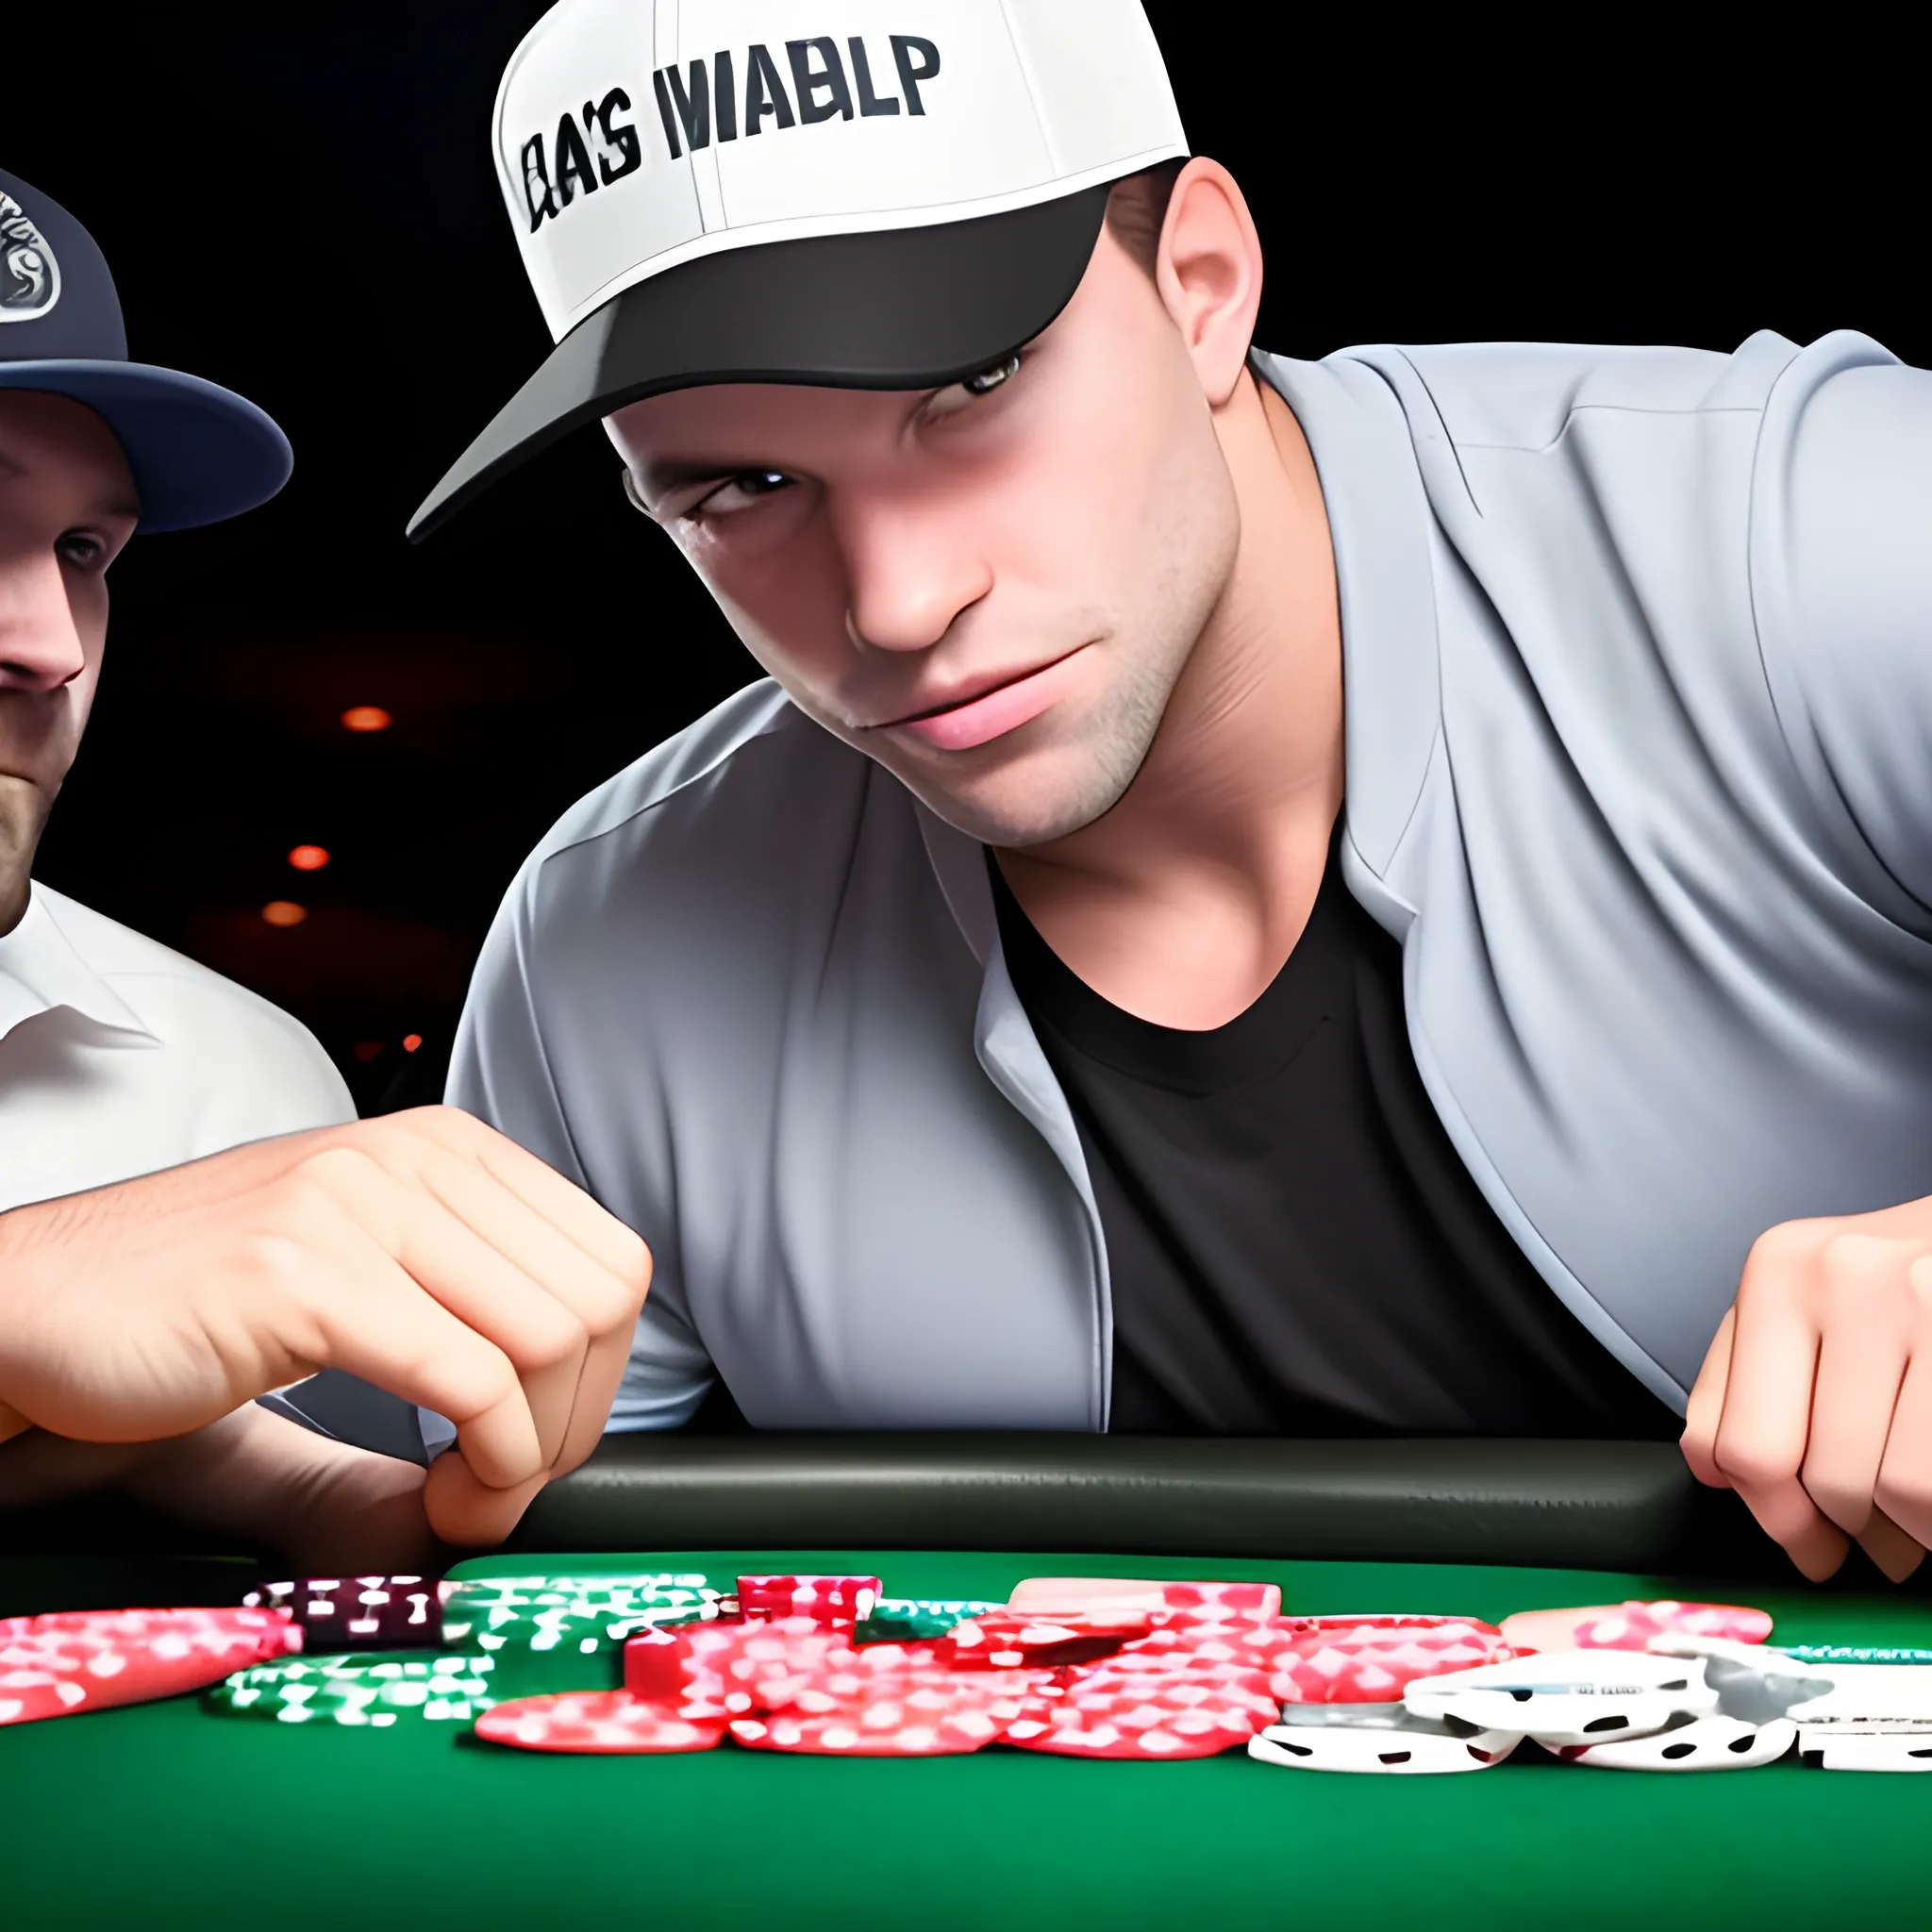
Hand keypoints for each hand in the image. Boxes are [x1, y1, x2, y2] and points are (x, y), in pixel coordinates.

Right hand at [0, 1106, 649, 1545]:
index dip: (604, 1374)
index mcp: (445, 1147)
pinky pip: (470, 1380)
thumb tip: (571, 1413)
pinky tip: (442, 1500)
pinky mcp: (308, 1272)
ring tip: (470, 1497)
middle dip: (579, 1420)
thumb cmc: (198, 1303)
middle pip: (600, 1299)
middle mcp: (414, 1155)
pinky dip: (487, 1466)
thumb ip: (464, 1309)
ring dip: (533, 1454)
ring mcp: (359, 1202)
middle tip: (510, 1483)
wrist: (38, 1305)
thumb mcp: (361, 1270)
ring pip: (550, 1339)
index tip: (543, 1441)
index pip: (613, 1258)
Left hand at [1682, 1197, 1931, 1582]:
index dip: (1777, 1518)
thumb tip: (1710, 1469)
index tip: (1807, 1541)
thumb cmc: (1916, 1279)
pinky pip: (1930, 1483)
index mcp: (1779, 1270)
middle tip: (1873, 1538)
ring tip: (1915, 1512)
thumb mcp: (1817, 1299)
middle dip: (1847, 1530)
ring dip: (1904, 1530)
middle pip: (1816, 1475)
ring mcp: (1915, 1299)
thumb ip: (1748, 1375)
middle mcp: (1839, 1275)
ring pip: (1886, 1488)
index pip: (1741, 1442)